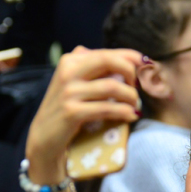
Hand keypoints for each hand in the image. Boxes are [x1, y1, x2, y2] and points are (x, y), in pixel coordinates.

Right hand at [26, 47, 141, 175]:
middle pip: (109, 61)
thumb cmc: (66, 110)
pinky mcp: (72, 112)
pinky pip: (107, 108)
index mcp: (70, 61)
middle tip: (138, 87)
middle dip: (131, 72)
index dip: (130, 57)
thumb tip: (127, 60)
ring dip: (131, 96)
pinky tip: (131, 116)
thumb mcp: (75, 84)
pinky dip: (124, 112)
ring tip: (136, 105)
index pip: (106, 53)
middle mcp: (68, 72)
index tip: (146, 65)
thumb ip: (93, 70)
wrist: (44, 138)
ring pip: (112, 87)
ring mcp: (69, 92)